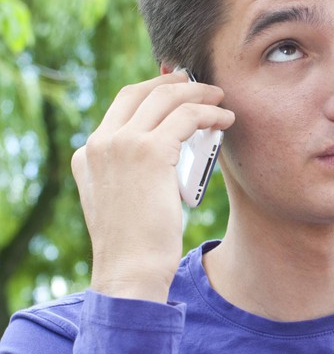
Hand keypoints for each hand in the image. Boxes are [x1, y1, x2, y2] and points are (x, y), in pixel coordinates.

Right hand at [72, 72, 234, 302]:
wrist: (129, 270)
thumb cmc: (135, 247)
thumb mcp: (123, 204)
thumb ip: (131, 176)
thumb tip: (166, 160)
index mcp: (88, 154)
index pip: (122, 105)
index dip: (153, 91)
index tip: (179, 92)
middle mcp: (100, 143)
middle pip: (141, 92)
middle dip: (175, 83)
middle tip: (202, 87)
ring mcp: (122, 144)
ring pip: (166, 99)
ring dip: (198, 94)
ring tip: (220, 99)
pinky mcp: (149, 152)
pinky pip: (186, 118)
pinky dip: (210, 113)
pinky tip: (226, 119)